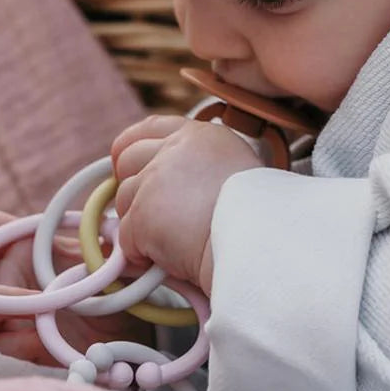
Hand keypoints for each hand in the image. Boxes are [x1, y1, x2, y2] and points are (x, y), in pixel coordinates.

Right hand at [0, 189, 152, 363]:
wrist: (126, 320)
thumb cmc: (103, 274)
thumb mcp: (92, 245)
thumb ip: (78, 229)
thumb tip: (90, 217)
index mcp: (11, 243)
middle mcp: (0, 275)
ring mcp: (4, 312)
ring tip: (34, 300)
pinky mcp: (18, 344)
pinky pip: (2, 341)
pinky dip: (19, 335)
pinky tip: (41, 329)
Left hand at [112, 115, 260, 292]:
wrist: (264, 247)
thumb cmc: (259, 221)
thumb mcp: (235, 175)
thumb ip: (197, 171)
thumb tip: (164, 193)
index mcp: (199, 136)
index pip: (147, 129)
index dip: (128, 150)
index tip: (125, 168)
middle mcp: (174, 150)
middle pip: (126, 163)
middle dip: (133, 192)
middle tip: (154, 216)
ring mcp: (155, 181)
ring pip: (124, 204)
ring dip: (141, 227)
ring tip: (176, 242)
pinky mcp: (144, 215)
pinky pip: (127, 240)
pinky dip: (142, 255)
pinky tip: (169, 260)